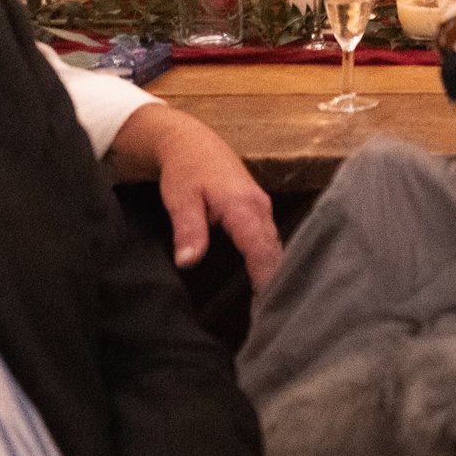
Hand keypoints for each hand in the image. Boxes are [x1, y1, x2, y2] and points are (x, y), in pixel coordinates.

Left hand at [111, 104, 281, 289]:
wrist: (192, 142)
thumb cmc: (186, 170)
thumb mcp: (181, 199)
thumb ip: (189, 230)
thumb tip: (190, 262)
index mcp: (243, 205)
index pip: (260, 247)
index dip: (266, 277)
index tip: (266, 304)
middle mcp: (260, 206)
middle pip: (274, 248)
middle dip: (275, 279)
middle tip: (270, 313)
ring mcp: (262, 206)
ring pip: (274, 243)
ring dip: (274, 269)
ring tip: (269, 300)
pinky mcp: (258, 208)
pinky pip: (269, 237)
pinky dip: (270, 257)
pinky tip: (265, 275)